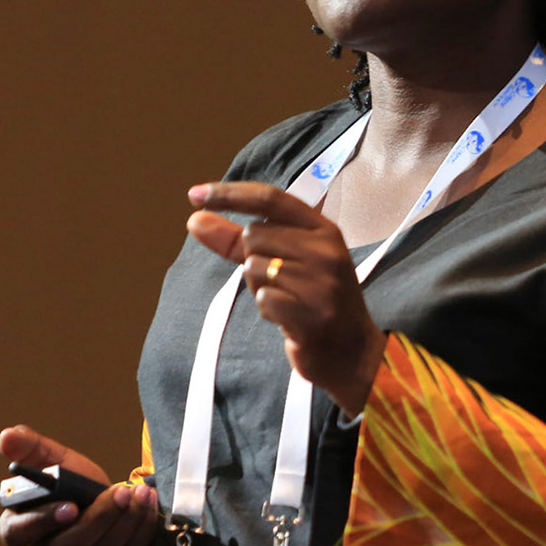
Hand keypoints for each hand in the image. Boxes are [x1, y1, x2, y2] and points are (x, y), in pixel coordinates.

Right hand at [0, 425, 160, 545]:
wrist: (103, 499)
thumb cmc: (69, 483)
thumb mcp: (51, 460)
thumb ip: (29, 448)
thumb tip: (7, 436)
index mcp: (17, 528)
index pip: (19, 533)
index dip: (42, 522)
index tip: (70, 506)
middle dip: (99, 519)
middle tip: (123, 491)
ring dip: (125, 523)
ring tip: (141, 493)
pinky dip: (140, 532)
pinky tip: (148, 506)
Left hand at [185, 181, 386, 413]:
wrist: (351, 351)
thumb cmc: (313, 300)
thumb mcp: (284, 262)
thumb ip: (238, 240)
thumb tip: (195, 219)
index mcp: (324, 230)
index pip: (270, 199)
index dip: (230, 194)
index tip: (194, 195)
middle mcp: (326, 250)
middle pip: (255, 236)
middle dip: (253, 260)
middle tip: (282, 283)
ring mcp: (323, 282)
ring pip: (255, 268)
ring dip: (260, 288)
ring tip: (289, 301)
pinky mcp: (314, 313)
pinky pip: (264, 298)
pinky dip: (268, 309)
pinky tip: (288, 317)